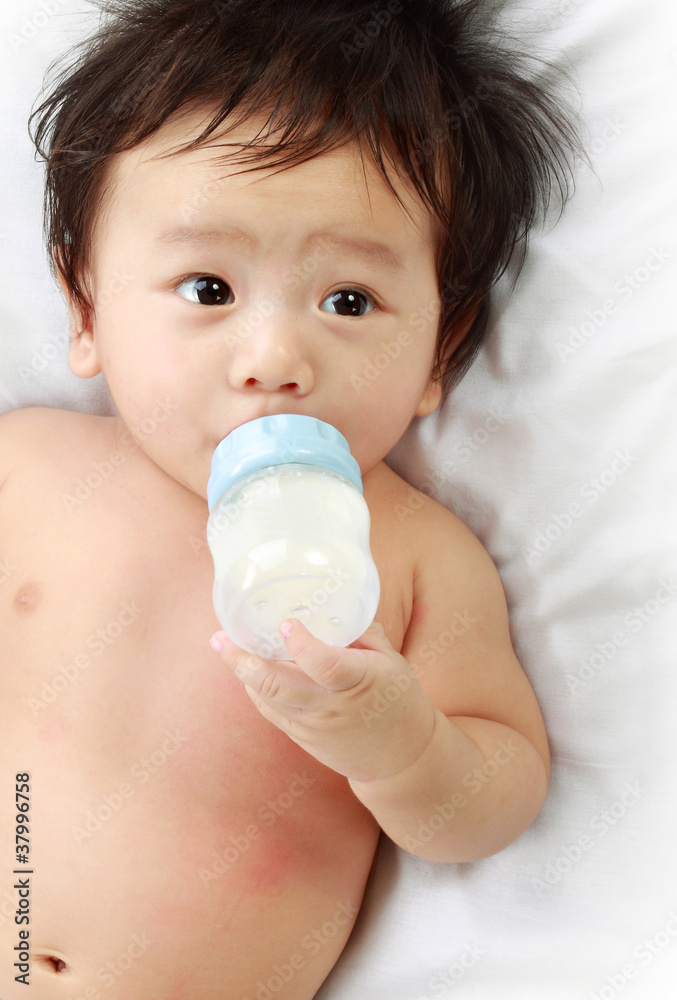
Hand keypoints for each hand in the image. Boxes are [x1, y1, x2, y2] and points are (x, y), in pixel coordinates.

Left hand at [209, 619, 435, 783]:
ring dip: (242, 671)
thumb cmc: (400, 702)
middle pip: (279, 686)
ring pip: (267, 698)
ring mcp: (312, 725)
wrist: (400, 760)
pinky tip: (244, 668)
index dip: (303, 646)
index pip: (326, 666)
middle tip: (221, 637)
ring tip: (221, 644)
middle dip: (245, 662)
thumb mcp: (393, 661)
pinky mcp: (302, 737)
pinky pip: (271, 711)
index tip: (287, 624)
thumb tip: (334, 603)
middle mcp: (331, 706)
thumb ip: (363, 633)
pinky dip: (255, 688)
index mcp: (360, 682)